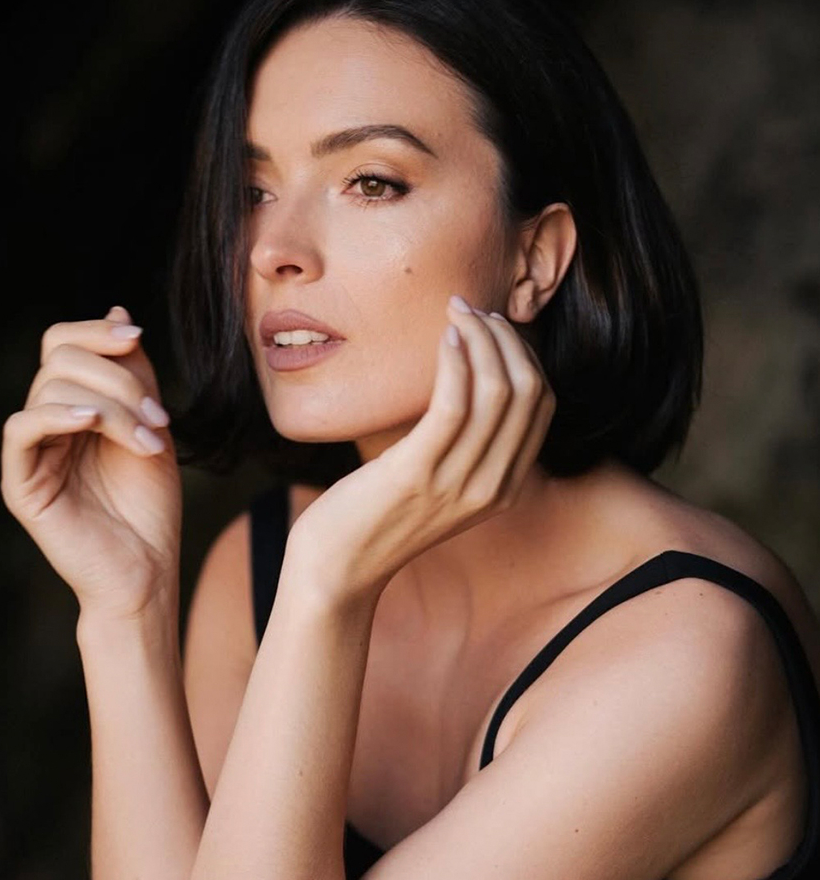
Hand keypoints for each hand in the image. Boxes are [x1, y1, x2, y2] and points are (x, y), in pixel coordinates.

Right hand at [0, 306, 181, 619]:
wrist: (147, 572)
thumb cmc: (150, 507)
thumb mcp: (152, 425)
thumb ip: (135, 374)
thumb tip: (118, 312)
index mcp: (74, 406)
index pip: (64, 343)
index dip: (96, 332)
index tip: (138, 337)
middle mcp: (47, 424)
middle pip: (59, 358)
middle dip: (118, 379)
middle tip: (159, 419)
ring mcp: (31, 453)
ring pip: (49, 387)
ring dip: (111, 406)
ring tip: (149, 443)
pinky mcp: (21, 483)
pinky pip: (20, 428)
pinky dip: (56, 415)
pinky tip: (92, 424)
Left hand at [286, 295, 555, 605]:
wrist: (337, 570)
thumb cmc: (376, 517)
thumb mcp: (435, 483)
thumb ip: (460, 445)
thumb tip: (463, 379)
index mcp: (503, 488)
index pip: (542, 406)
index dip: (525, 355)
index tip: (493, 327)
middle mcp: (491, 487)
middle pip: (528, 392)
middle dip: (507, 338)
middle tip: (472, 310)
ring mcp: (458, 484)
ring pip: (498, 391)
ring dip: (481, 338)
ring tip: (456, 312)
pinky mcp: (417, 475)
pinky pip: (454, 405)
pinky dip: (455, 361)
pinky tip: (444, 338)